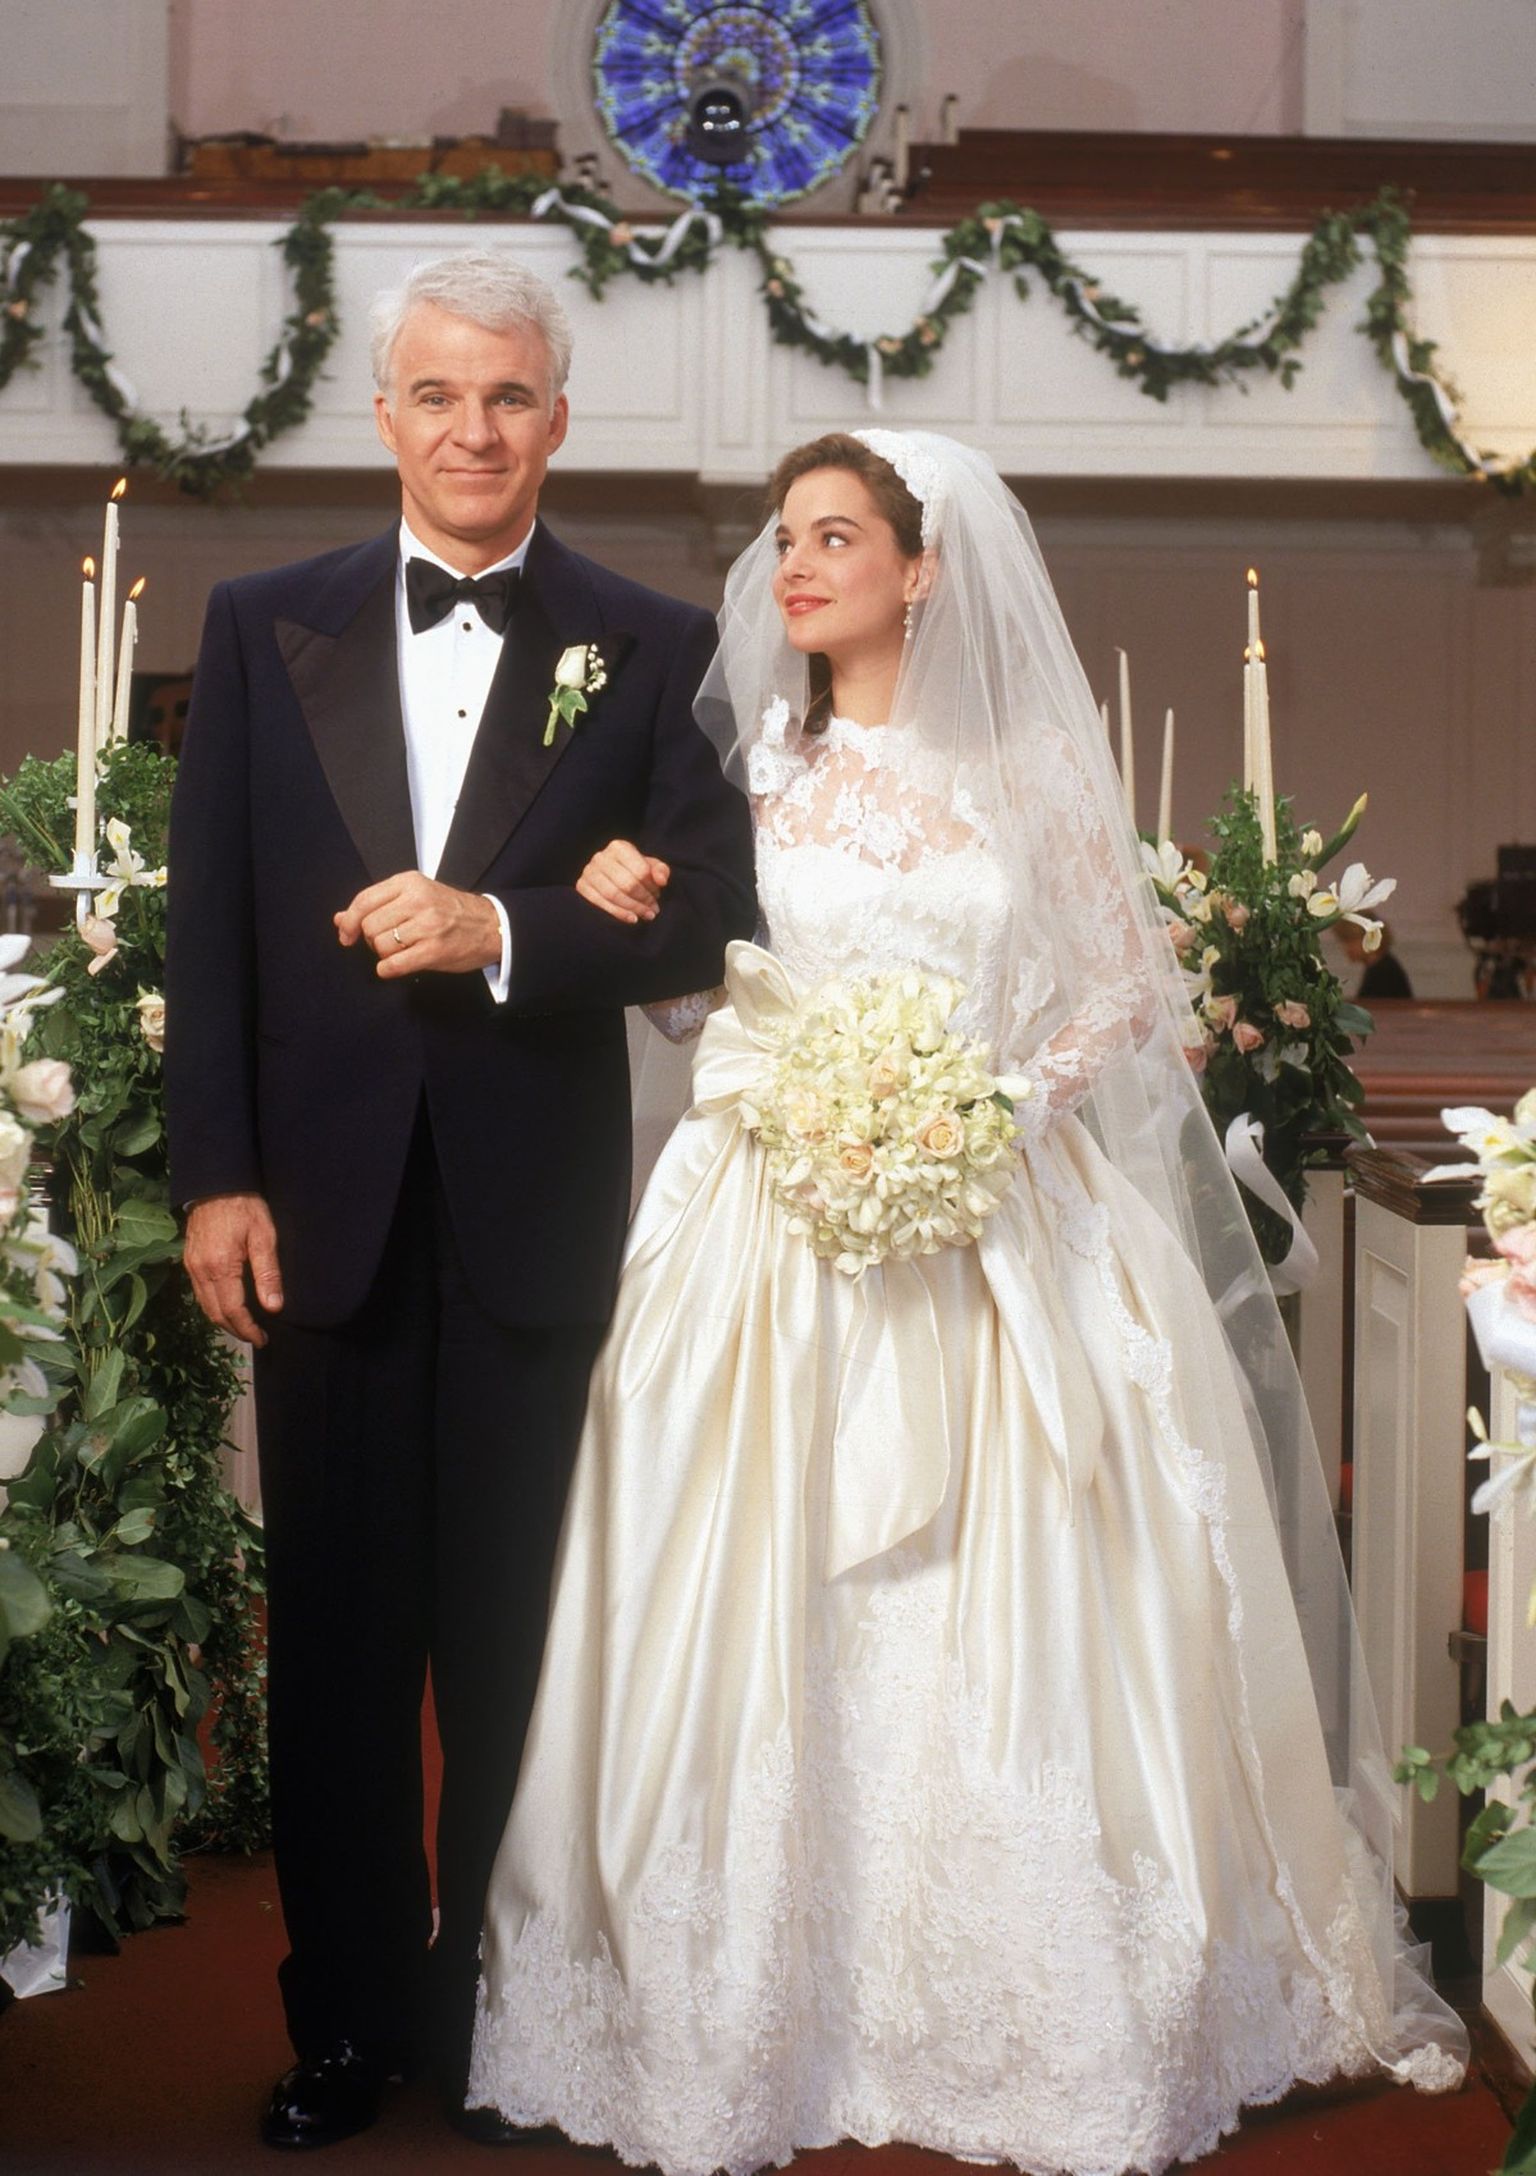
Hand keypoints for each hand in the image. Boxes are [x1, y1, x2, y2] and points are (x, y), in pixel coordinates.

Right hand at [184, 1193, 282, 1346]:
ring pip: (205, 1306)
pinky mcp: (189, 1260)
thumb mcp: (264, 1236)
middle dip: (236, 1330)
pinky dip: (213, 1306)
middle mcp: (200, 1271)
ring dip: (224, 1321)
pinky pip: (199, 1293)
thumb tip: (273, 1307)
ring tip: (245, 1326)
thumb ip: (268, 1273)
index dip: (248, 1330)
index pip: (233, 1311)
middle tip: (257, 1337)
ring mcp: (191, 1266)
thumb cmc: (244, 1207)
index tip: (263, 1340)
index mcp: (220, 1267)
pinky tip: (228, 1306)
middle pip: (215, 1314)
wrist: (216, 1184)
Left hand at [335, 872, 501, 977]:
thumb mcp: (415, 897)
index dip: (348, 921)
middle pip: (369, 925)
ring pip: (379, 945)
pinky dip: (388, 969)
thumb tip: (340, 920)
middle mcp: (418, 900)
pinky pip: (394, 964)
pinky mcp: (435, 950)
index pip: (364, 900)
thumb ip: (377, 905)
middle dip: (370, 939)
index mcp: (409, 882)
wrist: (491, 926)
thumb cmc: (450, 911)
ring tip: (401, 950)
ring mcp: (427, 925)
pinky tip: (395, 966)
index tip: (346, 936)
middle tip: (388, 941)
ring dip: (383, 954)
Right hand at [576, 840, 669, 923]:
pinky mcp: (581, 885)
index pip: (640, 870)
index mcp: (619, 847)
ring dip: (633, 908)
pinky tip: (631, 919)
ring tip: (646, 915)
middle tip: (653, 910)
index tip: (657, 896)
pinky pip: (600, 903)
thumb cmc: (634, 871)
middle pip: (627, 884)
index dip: (651, 887)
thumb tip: (661, 881)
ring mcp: (589, 871)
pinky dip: (618, 913)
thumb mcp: (650, 868)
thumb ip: (661, 871)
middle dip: (643, 900)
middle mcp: (601, 857)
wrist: (609, 876)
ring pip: (613, 894)